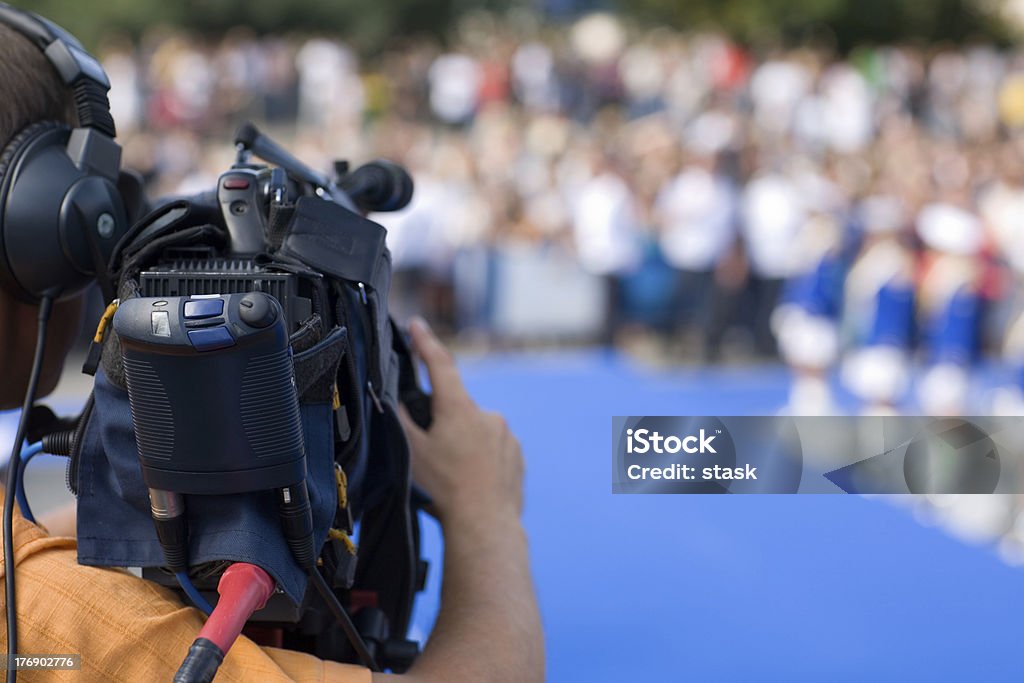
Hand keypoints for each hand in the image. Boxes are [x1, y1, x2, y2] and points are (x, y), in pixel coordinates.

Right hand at [397, 318, 523, 527]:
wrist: (485, 524)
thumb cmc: (445, 490)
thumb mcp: (412, 453)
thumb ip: (403, 421)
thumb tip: (399, 402)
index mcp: (459, 409)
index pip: (439, 365)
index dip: (425, 343)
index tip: (416, 325)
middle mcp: (487, 415)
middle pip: (457, 409)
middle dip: (444, 425)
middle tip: (434, 458)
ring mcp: (506, 435)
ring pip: (477, 432)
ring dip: (464, 446)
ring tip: (455, 479)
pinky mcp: (517, 455)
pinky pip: (494, 450)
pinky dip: (482, 461)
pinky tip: (473, 484)